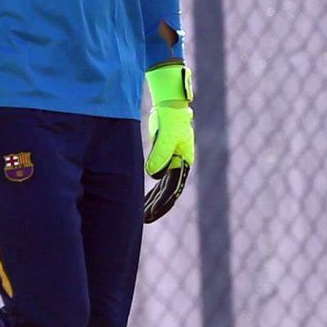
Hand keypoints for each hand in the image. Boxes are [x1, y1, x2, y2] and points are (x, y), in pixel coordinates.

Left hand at [143, 63, 194, 222]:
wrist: (171, 105)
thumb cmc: (169, 119)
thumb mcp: (165, 136)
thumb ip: (160, 154)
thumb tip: (153, 176)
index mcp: (183, 163)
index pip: (173, 189)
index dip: (162, 204)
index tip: (151, 214)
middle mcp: (181, 166)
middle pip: (170, 193)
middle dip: (157, 207)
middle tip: (144, 221)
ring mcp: (175, 163)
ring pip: (165, 189)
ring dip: (154, 201)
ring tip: (143, 216)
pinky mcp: (167, 159)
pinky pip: (160, 181)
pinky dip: (152, 191)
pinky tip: (143, 200)